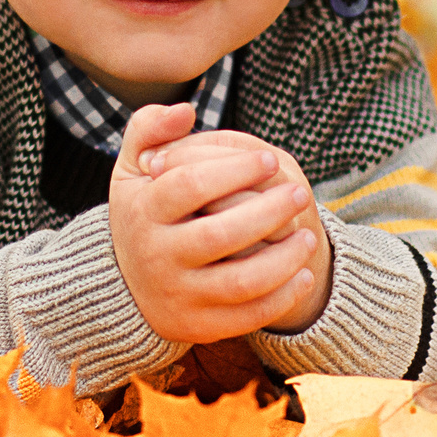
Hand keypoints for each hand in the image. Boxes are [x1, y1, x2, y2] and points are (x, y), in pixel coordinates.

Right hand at [107, 105, 333, 343]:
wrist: (127, 286)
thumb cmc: (144, 213)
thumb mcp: (133, 168)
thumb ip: (150, 129)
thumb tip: (186, 111)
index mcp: (143, 211)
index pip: (189, 185)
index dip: (234, 170)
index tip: (270, 159)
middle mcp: (156, 255)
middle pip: (219, 235)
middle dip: (268, 211)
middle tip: (300, 193)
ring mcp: (178, 294)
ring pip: (240, 281)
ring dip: (283, 259)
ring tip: (309, 236)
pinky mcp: (199, 325)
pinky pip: (247, 317)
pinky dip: (281, 297)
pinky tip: (302, 273)